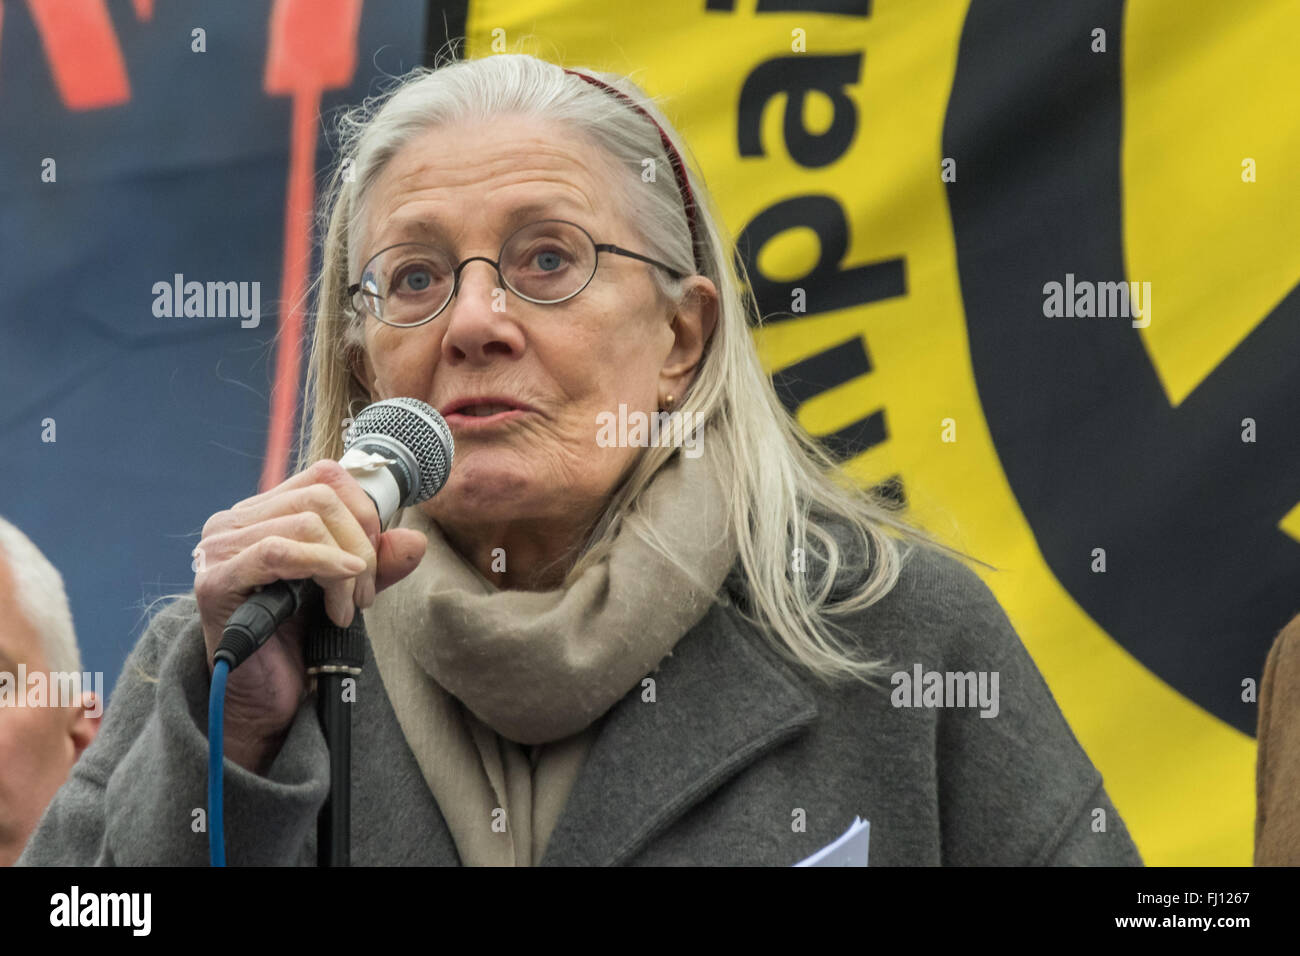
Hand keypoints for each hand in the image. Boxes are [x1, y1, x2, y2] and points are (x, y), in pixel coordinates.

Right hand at [193, 459, 426, 769]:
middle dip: (361, 544)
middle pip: (321, 498)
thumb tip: (415, 539)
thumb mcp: (349, 588)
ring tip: (348, 609)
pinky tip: (343, 594)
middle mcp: (234, 522)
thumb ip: (379, 561)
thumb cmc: (299, 637)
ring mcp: (218, 550)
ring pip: (307, 524)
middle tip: (366, 593)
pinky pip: (277, 553)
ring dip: (345, 570)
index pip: (324, 475)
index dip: (364, 511)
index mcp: (263, 513)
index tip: (374, 558)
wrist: (267, 697)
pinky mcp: (215, 582)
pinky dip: (322, 567)